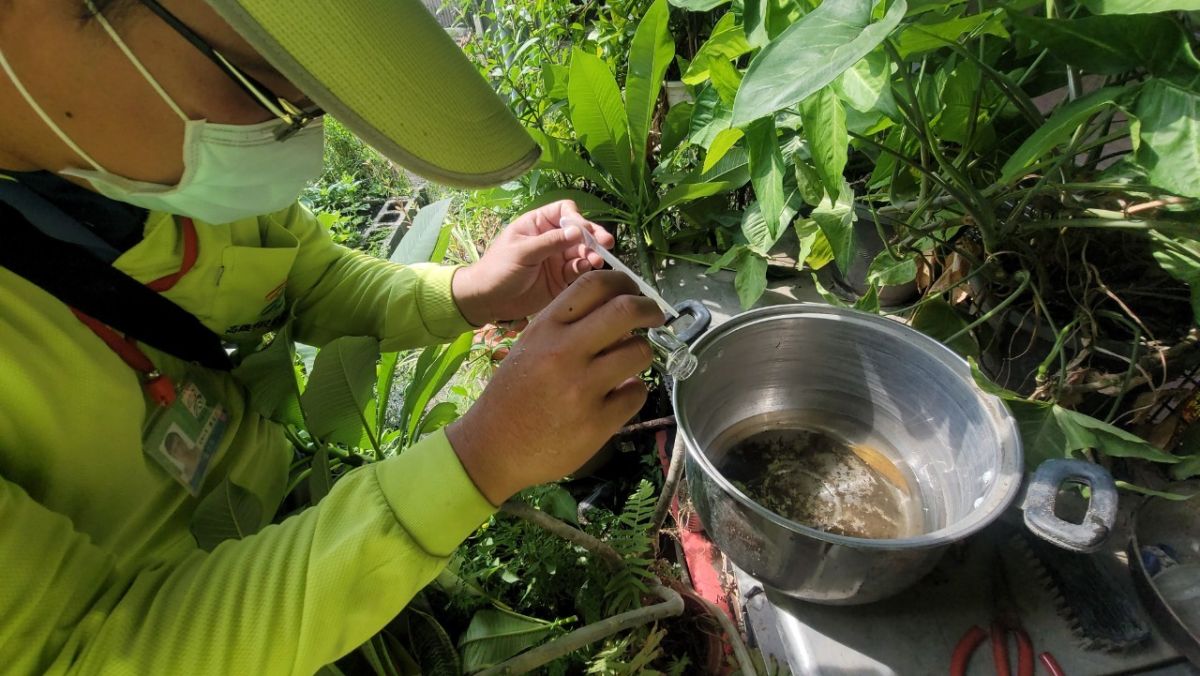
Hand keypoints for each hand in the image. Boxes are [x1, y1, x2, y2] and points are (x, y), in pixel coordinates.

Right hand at [446, 271, 664, 504]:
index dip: (624, 281)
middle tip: (655, 317)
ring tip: (629, 364)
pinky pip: (636, 393)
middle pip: (626, 310)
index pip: (595, 284)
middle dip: (650, 309)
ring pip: (640, 351)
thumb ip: (568, 328)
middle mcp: (565, 352)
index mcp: (546, 328)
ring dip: (642, 353)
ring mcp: (583, 388)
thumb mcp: (531, 347)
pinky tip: (617, 397)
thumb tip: (616, 313)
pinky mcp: (597, 422)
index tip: (634, 292)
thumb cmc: (513, 395)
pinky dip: (633, 392)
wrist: (493, 448)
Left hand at [451, 200, 614, 324]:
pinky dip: (585, 270)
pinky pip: (578, 270)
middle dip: (593, 236)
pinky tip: (585, 270)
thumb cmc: (498, 269)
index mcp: (538, 224)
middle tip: (606, 244)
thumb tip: (578, 231)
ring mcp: (557, 259)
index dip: (577, 219)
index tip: (583, 231)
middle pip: (579, 231)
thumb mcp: (522, 252)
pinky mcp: (561, 278)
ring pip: (582, 251)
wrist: (488, 300)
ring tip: (596, 261)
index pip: (564, 212)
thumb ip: (550, 242)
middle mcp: (551, 239)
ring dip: (592, 254)